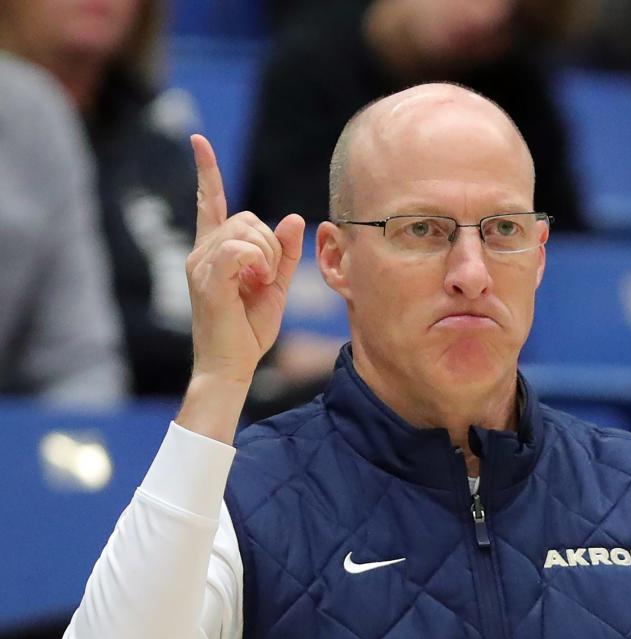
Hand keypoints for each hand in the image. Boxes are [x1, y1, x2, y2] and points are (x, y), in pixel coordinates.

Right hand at [185, 134, 304, 384]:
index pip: (210, 203)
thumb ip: (285, 254)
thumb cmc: (249, 331)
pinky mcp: (207, 279)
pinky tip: (255, 281)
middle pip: (245, 217)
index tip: (198, 141)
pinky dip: (257, 261)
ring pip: (245, 231)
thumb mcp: (277, 287)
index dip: (206, 172)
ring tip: (260, 283)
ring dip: (266, 255)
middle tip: (268, 277)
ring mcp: (200, 264)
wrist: (232, 365)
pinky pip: (238, 249)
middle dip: (269, 243)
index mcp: (215, 252)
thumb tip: (293, 217)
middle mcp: (202, 252)